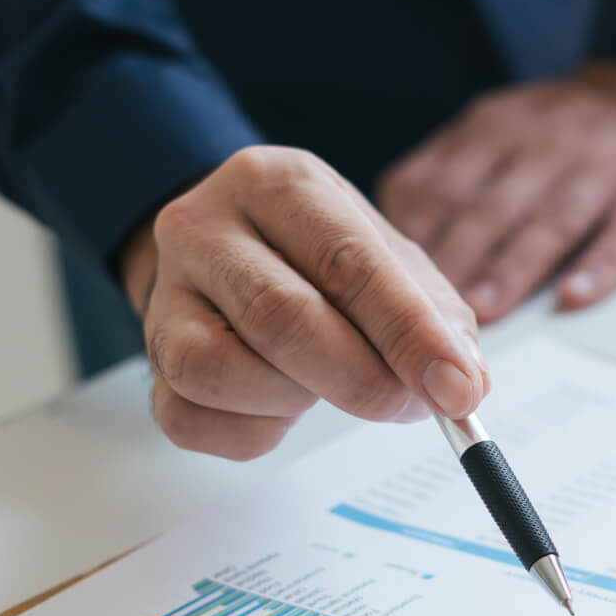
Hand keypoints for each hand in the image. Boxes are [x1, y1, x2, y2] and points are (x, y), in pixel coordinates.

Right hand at [120, 146, 485, 459]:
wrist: (222, 248)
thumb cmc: (314, 255)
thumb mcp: (385, 255)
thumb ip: (433, 314)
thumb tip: (465, 383)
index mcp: (277, 184)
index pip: (347, 260)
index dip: (409, 333)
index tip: (457, 389)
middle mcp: (205, 227)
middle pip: (280, 316)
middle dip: (360, 379)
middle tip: (409, 406)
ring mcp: (165, 293)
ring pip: (219, 369)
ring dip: (292, 400)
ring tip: (324, 384)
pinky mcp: (150, 357)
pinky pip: (189, 417)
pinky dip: (252, 431)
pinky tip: (280, 406)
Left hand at [378, 61, 615, 322]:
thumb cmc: (561, 135)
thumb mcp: (495, 131)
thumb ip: (444, 177)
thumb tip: (385, 249)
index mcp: (493, 129)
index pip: (439, 186)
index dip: (411, 240)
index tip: (386, 290)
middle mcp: (546, 143)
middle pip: (490, 209)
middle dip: (455, 261)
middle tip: (426, 317)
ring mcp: (605, 167)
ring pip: (552, 222)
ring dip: (513, 269)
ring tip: (483, 314)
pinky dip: (600, 266)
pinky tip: (573, 297)